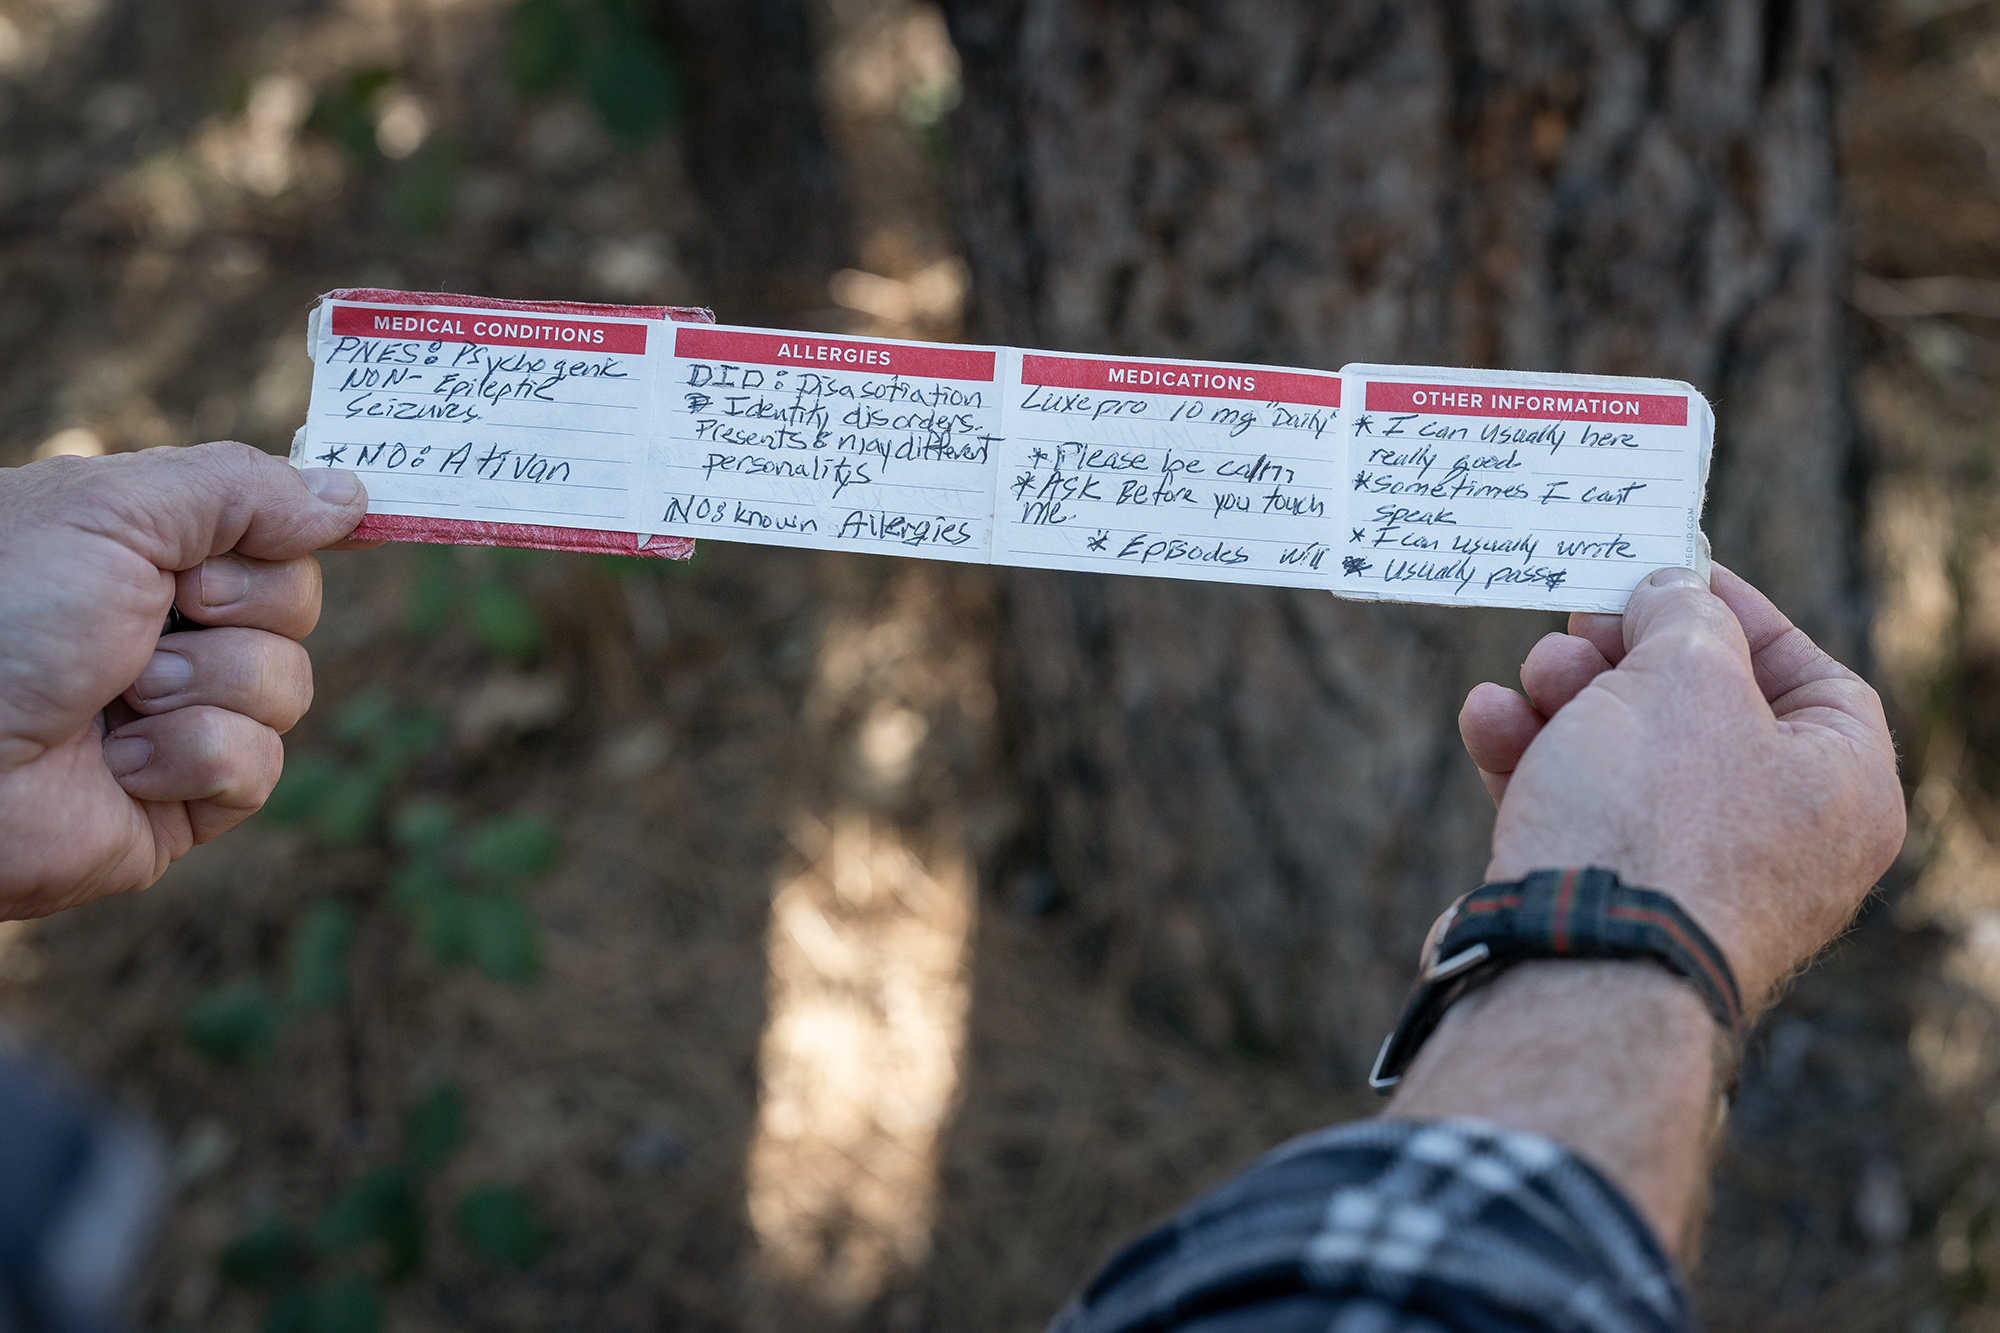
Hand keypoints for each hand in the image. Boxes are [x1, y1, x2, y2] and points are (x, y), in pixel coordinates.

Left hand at [0, 443, 367, 918]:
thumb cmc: (3, 613)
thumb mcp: (117, 510)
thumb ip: (241, 490)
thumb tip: (351, 497)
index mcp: (144, 554)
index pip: (273, 535)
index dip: (273, 544)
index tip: (217, 555)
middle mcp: (167, 630)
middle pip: (297, 609)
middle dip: (238, 614)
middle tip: (154, 622)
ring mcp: (179, 717)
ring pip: (289, 691)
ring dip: (208, 687)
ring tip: (123, 699)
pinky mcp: (183, 801)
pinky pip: (259, 770)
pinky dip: (196, 758)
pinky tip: (123, 764)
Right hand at [1456, 565, 1905, 1010]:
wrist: (1578, 967)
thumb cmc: (1658, 816)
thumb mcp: (1685, 673)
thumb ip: (1683, 615)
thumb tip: (1670, 594)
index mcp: (1844, 788)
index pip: (1812, 674)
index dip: (1738, 612)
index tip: (1667, 571)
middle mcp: (1783, 842)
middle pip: (1702, 713)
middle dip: (1623, 658)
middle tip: (1576, 624)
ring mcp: (1691, 880)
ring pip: (1625, 759)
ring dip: (1564, 703)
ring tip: (1526, 679)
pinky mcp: (1610, 903)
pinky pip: (1579, 811)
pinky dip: (1533, 762)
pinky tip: (1486, 724)